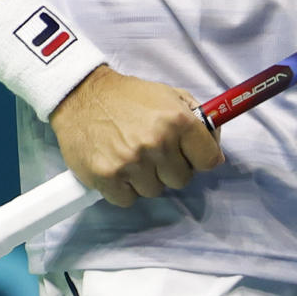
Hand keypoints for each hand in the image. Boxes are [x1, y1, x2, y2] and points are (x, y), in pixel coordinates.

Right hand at [50, 65, 223, 207]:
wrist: (82, 95)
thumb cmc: (128, 96)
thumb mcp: (167, 94)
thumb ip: (194, 118)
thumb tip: (214, 146)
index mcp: (178, 121)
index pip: (209, 160)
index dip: (200, 158)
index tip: (191, 156)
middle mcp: (157, 143)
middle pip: (181, 180)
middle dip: (171, 168)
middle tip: (155, 153)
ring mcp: (132, 163)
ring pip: (154, 191)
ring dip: (146, 179)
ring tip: (132, 156)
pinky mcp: (107, 178)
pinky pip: (128, 200)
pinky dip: (124, 189)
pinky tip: (117, 167)